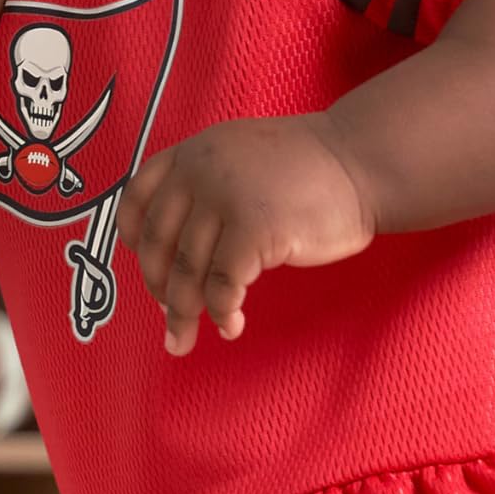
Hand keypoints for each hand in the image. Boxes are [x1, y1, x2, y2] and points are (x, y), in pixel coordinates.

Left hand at [123, 113, 379, 355]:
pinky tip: (231, 327)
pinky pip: (223, 286)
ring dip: (182, 314)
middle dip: (158, 288)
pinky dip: (222, 314)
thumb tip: (172, 254)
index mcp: (192, 153)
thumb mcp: (239, 157)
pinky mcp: (254, 229)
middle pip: (158, 242)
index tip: (144, 267)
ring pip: (187, 271)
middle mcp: (200, 171)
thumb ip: (203, 187)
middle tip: (169, 317)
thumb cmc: (308, 170)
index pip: (136, 197)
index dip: (132, 239)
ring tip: (183, 341)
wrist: (362, 162)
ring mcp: (225, 199)